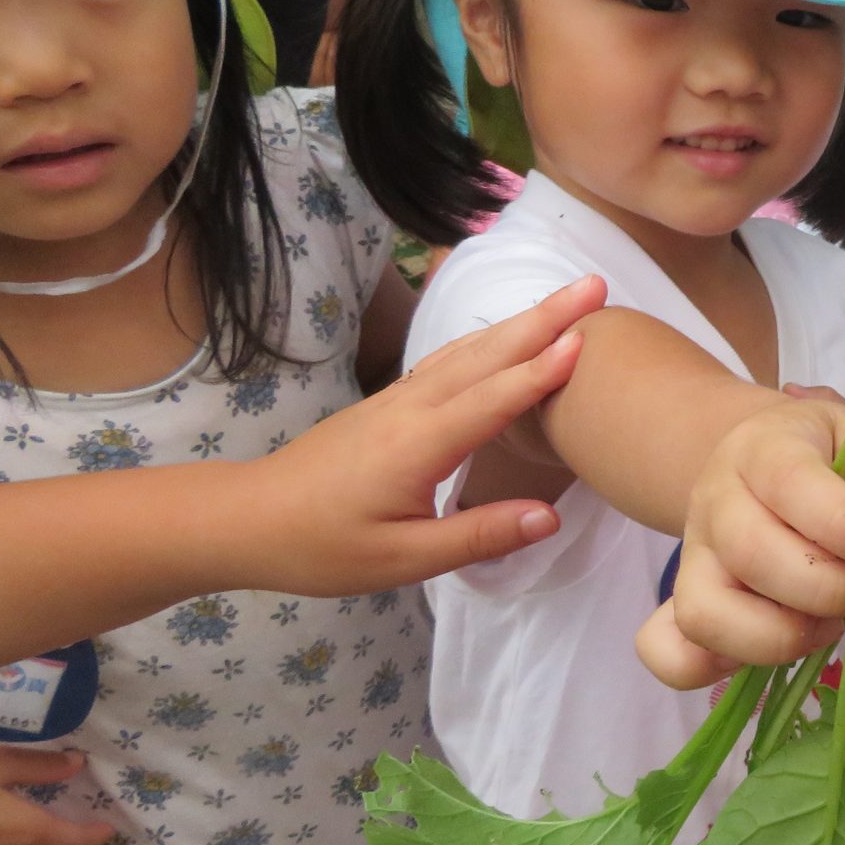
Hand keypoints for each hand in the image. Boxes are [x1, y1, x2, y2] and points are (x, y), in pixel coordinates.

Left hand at [246, 276, 603, 594]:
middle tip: (596, 285)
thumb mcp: (402, 559)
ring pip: (469, 350)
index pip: (494, 399)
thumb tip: (550, 515)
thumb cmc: (322, 546)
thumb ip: (478, 535)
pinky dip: (488, 340)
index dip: (543, 371)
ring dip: (521, 321)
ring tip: (567, 300)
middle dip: (545, 318)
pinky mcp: (389, 402)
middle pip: (488, 354)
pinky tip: (504, 335)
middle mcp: (412, 407)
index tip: (588, 338)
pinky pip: (450, 360)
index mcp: (420, 443)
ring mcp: (398, 399)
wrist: (247, 519)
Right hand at [636, 389, 844, 688]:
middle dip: (829, 589)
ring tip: (832, 626)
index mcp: (762, 450)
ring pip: (704, 611)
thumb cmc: (829, 463)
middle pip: (751, 554)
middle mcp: (715, 502)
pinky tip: (772, 654)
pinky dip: (709, 669)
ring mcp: (693, 559)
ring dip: (781, 636)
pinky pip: (667, 651)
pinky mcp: (683, 607)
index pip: (789, 482)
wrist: (763, 467)